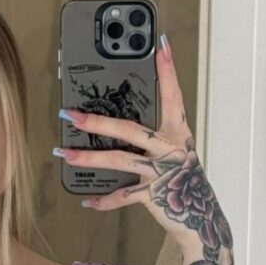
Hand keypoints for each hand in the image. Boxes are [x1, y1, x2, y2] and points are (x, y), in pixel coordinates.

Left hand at [54, 34, 232, 258]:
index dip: (167, 71)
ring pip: (119, 160)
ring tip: (65, 155)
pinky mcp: (154, 196)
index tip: (160, 45)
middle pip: (129, 130)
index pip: (173, 96)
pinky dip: (104, 200)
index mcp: (178, 134)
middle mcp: (171, 149)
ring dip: (88, 159)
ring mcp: (162, 173)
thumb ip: (154, 140)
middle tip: (70, 115)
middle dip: (96, 123)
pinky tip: (86, 200)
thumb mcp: (175, 154)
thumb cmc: (184, 183)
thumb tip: (119, 126)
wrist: (201, 220)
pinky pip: (123, 196)